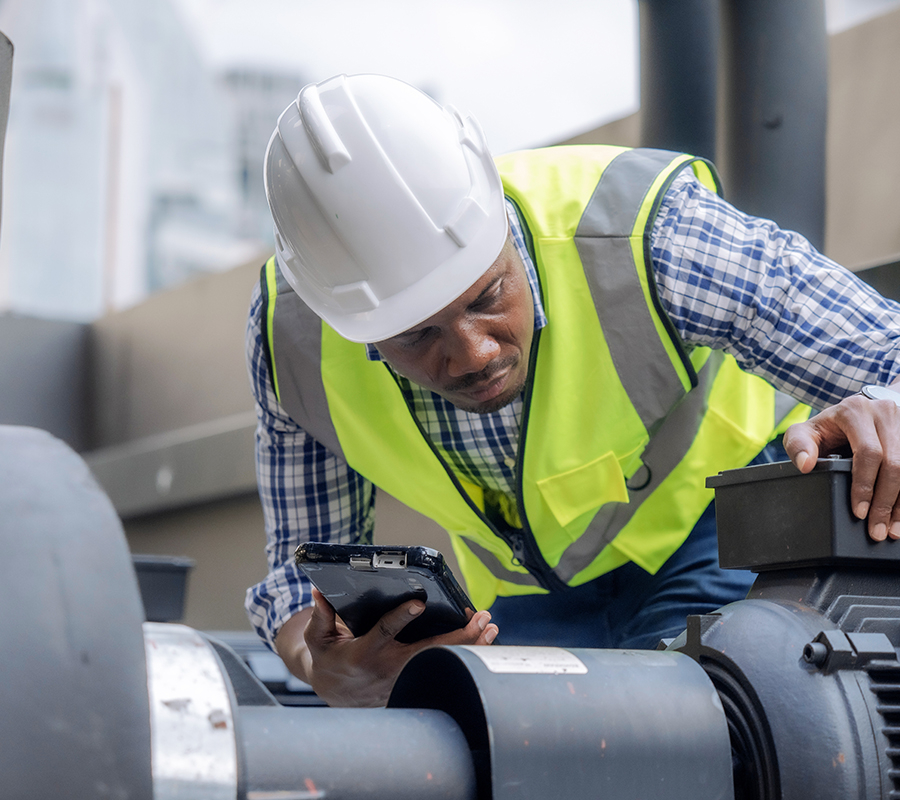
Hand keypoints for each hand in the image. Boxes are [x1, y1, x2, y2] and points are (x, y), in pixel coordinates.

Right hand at [278, 588, 497, 707]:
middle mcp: (390, 667)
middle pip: (430, 651)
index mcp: (366, 652)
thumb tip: (319, 593)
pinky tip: (484, 641)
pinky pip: (444, 665)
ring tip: (490, 627)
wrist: (337, 691)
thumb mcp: (319, 639)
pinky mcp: (415, 678)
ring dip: (469, 645)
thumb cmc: (330, 658)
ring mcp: (406, 676)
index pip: (386, 632)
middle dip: (458, 635)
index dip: (402, 617)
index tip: (419, 602)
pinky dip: (466, 654)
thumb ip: (320, 617)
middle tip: (480, 618)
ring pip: (443, 661)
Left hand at [782, 390, 899, 540]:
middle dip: (885, 502)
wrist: (854, 412)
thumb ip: (798, 446)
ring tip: (893, 529)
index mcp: (854, 411)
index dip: (865, 485)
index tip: (859, 512)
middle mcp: (883, 412)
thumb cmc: (827, 428)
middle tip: (877, 530)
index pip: (868, 452)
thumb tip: (805, 465)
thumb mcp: (805, 432)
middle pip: (894, 464)